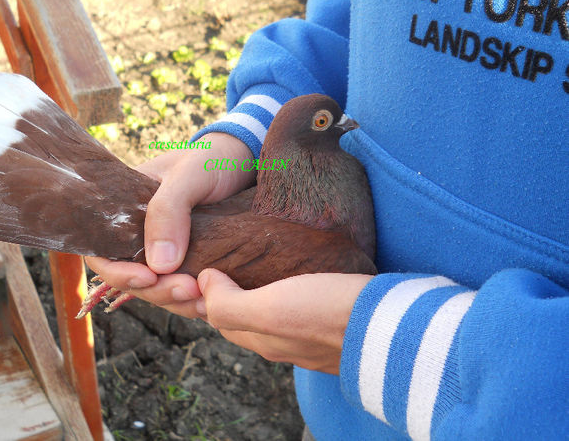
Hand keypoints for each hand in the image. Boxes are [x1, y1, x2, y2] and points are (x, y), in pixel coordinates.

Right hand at [85, 132, 254, 318]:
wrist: (246, 162)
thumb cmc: (212, 159)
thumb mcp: (189, 175)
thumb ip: (168, 211)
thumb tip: (158, 266)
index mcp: (126, 211)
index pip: (102, 252)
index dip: (118, 273)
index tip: (149, 277)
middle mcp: (140, 235)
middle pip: (131, 279)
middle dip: (157, 291)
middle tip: (189, 289)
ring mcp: (165, 252)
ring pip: (157, 291)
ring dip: (177, 301)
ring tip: (205, 299)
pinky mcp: (190, 264)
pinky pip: (182, 291)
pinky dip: (194, 301)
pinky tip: (211, 299)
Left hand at [196, 269, 372, 373]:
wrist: (393, 328)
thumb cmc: (328, 314)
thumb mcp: (270, 310)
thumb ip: (229, 305)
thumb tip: (206, 283)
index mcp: (262, 340)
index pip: (218, 316)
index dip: (206, 293)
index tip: (206, 261)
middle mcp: (283, 343)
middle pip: (243, 316)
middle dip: (229, 291)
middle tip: (228, 255)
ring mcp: (310, 336)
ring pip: (272, 310)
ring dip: (259, 288)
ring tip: (260, 256)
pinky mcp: (334, 323)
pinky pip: (299, 306)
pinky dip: (287, 288)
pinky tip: (295, 269)